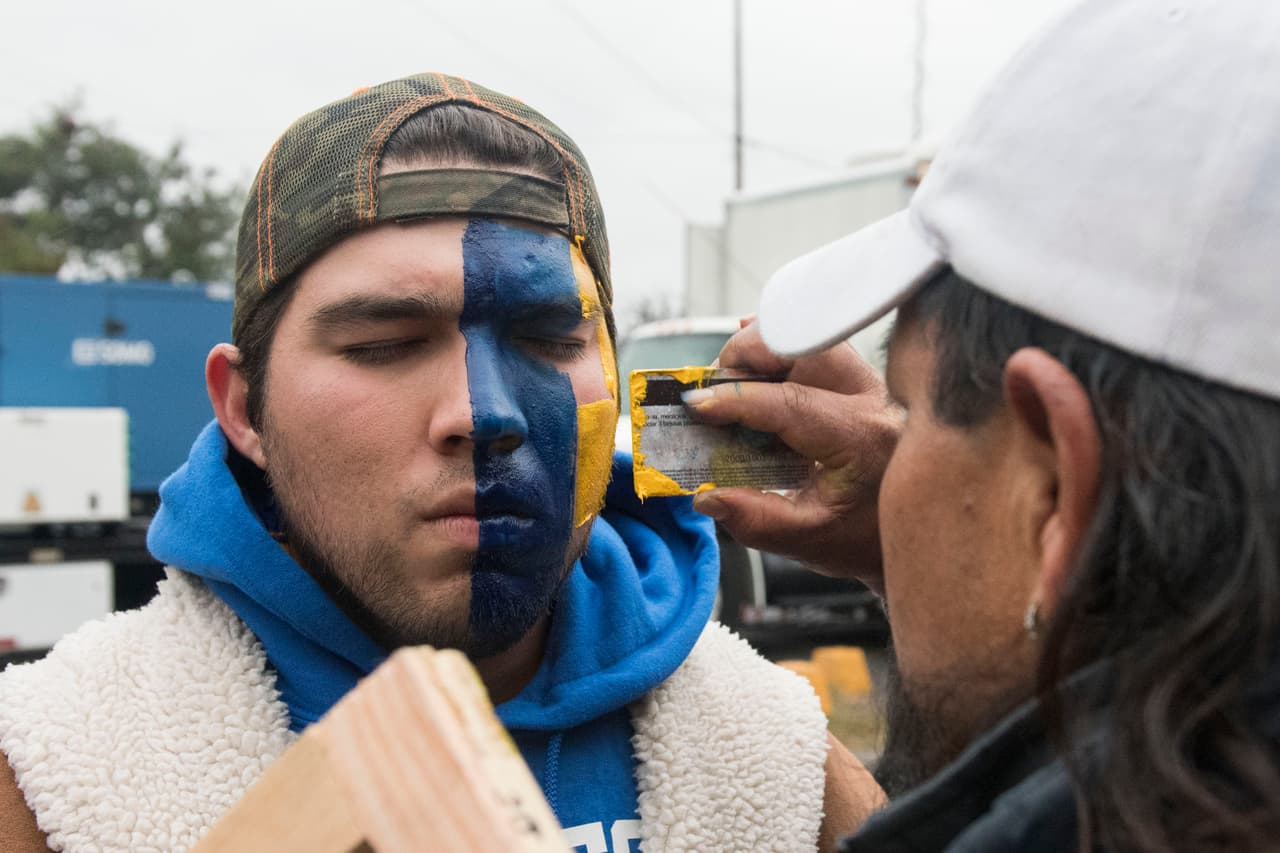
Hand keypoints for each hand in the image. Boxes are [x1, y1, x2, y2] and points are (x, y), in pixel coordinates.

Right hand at [684, 319, 899, 592]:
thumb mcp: (808, 541)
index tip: (696, 404)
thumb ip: (754, 520)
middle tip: (716, 388)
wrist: (914, 534)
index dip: (734, 399)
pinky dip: (786, 348)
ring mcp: (875, 385)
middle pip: (804, 347)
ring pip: (813, 338)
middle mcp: (875, 401)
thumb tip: (705, 496)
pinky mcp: (866, 382)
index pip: (789, 401)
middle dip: (748, 356)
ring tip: (737, 383)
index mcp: (861, 439)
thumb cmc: (866, 539)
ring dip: (766, 351)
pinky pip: (824, 347)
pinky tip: (760, 364)